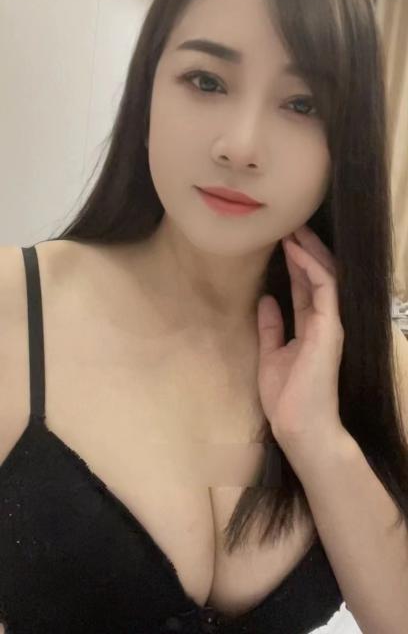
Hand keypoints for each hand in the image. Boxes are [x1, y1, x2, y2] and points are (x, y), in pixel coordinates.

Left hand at [256, 224, 345, 461]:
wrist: (298, 425)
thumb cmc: (286, 397)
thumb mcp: (271, 354)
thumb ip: (271, 327)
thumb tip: (265, 300)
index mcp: (311, 328)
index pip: (306, 287)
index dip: (295, 264)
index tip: (282, 242)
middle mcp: (324, 321)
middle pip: (318, 276)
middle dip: (304, 250)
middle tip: (290, 226)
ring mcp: (330, 323)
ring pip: (325, 275)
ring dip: (308, 251)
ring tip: (293, 229)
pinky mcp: (330, 326)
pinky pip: (325, 288)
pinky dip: (310, 266)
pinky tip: (296, 250)